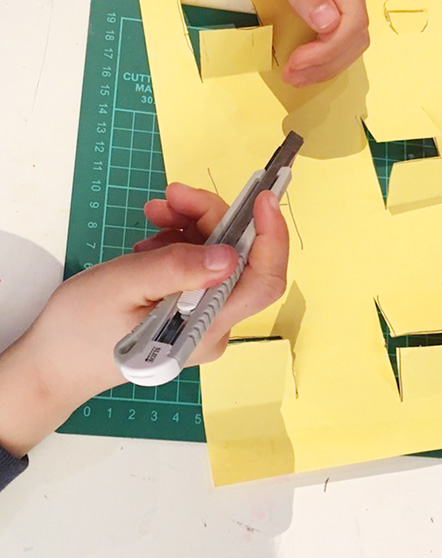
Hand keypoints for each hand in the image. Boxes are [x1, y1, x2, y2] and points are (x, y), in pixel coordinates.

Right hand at [0, 183, 287, 456]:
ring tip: (156, 213)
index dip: (271, 238)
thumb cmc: (80, 330)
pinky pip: (201, 269)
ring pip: (219, 260)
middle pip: (238, 262)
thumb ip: (177, 269)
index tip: (261, 198)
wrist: (53, 363)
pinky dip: (183, 244)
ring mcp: (203, 320)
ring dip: (194, 227)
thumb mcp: (122, 287)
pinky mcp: (190, 312)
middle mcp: (214, 327)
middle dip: (214, 220)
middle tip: (174, 195)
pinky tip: (155, 239)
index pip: (262, 282)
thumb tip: (229, 253)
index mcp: (204, 327)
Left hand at [222, 0, 368, 86]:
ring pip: (350, 36)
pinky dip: (323, 51)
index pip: (353, 21)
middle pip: (356, 34)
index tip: (297, 64)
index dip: (328, 51)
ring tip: (296, 74)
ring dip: (327, 62)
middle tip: (292, 76)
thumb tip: (329, 24)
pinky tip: (304, 60)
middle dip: (327, 62)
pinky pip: (338, 29)